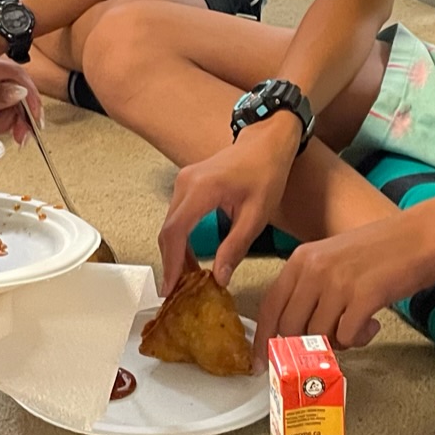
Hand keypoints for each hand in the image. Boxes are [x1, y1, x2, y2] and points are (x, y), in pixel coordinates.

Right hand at [155, 123, 300, 293]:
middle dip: (172, 263)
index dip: (171, 263)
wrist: (266, 142)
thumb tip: (219, 278)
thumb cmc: (265, 172)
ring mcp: (183, 181)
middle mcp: (186, 183)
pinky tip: (192, 258)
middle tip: (179, 292)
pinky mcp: (187, 184)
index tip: (171, 288)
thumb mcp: (256, 215)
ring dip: (176, 253)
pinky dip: (180, 239)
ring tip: (188, 279)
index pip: (176, 232)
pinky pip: (177, 217)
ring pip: (170, 225)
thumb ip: (235, 247)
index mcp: (202, 189)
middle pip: (168, 231)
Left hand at [254, 208, 434, 358]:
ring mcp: (338, 282)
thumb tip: (295, 331)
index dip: (263, 339)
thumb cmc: (382, 249)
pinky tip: (372, 323)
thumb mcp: (333, 259)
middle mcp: (314, 269)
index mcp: (302, 259)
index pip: (270, 306)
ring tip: (357, 327)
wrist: (423, 234)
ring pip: (319, 336)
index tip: (261, 363)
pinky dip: (359, 339)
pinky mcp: (364, 296)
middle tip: (323, 352)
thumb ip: (311, 289)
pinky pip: (348, 337)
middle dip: (302, 348)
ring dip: (338, 342)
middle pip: (290, 327)